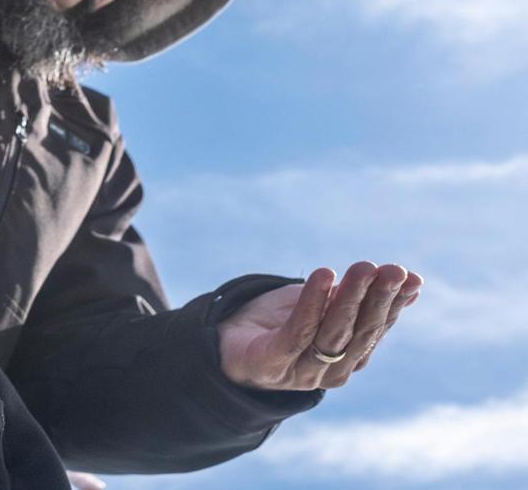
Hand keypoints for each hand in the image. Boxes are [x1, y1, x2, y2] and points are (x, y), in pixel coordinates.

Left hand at [216, 262, 422, 390]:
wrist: (227, 343)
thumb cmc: (281, 322)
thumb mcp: (324, 304)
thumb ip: (360, 297)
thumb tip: (411, 280)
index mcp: (348, 358)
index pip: (376, 328)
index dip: (394, 303)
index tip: (410, 277)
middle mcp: (331, 370)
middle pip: (358, 331)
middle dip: (378, 298)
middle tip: (393, 270)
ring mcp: (302, 371)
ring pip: (332, 331)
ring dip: (350, 297)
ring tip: (363, 268)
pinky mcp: (272, 363)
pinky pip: (297, 332)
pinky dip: (312, 303)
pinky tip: (323, 276)